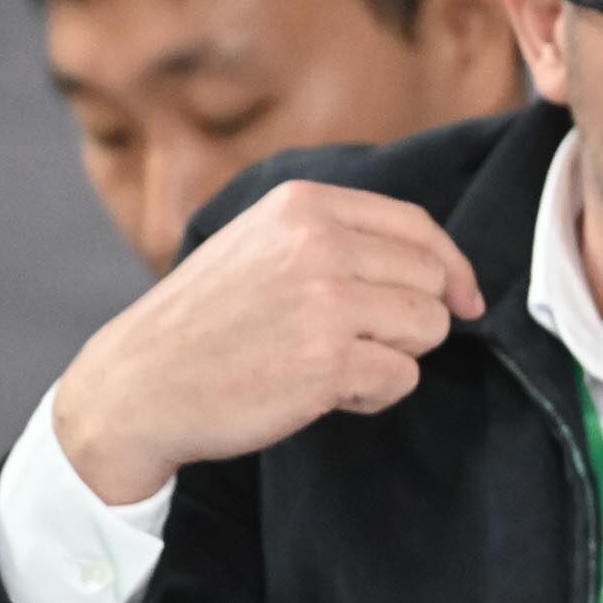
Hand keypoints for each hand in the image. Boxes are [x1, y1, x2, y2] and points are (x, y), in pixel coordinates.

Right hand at [56, 181, 484, 502]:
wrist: (137, 386)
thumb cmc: (209, 321)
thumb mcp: (263, 244)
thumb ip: (339, 237)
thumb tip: (442, 268)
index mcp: (304, 206)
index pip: (418, 227)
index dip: (452, 267)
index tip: (466, 300)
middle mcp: (318, 244)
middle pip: (432, 281)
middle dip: (411, 320)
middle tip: (354, 342)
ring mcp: (325, 302)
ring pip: (428, 329)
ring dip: (394, 357)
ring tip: (333, 364)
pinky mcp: (328, 361)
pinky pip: (402, 379)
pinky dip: (374, 395)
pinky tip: (323, 393)